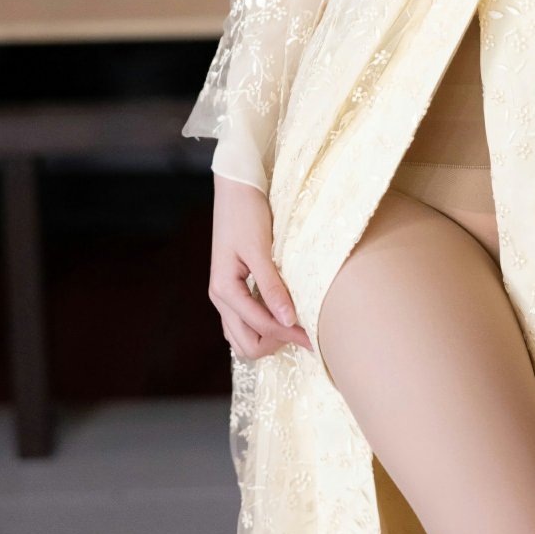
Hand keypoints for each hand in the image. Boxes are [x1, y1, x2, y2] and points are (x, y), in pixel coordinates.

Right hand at [209, 175, 314, 361]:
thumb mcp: (260, 248)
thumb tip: (289, 320)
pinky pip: (243, 322)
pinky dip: (262, 327)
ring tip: (297, 328)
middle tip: (306, 334)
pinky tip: (282, 316)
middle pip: (246, 344)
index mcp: (224, 289)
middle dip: (276, 343)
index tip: (314, 338)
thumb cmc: (247, 213)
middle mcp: (220, 297)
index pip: (260, 325)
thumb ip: (272, 285)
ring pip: (242, 337)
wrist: (236, 189)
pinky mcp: (232, 289)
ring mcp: (224, 295)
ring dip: (268, 338)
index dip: (288, 334)